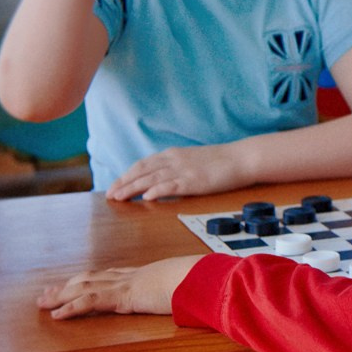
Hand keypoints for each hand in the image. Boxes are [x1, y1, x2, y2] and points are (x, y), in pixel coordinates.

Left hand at [36, 255, 203, 318]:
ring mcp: (126, 285)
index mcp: (144, 275)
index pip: (109, 276)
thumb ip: (183, 294)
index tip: (75, 283)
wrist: (203, 277)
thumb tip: (192, 299)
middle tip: (47, 293)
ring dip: (61, 295)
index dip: (89, 280)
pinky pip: (92, 302)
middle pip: (91, 279)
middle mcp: (130, 276)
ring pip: (85, 288)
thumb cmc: (201, 282)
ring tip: (42, 302)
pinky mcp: (124, 296)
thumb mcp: (189, 289)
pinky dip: (71, 308)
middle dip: (67, 286)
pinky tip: (57, 315)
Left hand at [106, 143, 250, 200]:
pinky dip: (157, 191)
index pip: (143, 164)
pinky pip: (172, 185)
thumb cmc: (221, 161)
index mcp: (173, 154)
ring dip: (133, 188)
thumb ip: (177, 167)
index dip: (127, 175)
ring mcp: (184, 170)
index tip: (115, 185)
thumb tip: (163, 178)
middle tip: (109, 195)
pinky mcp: (194, 181)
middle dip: (124, 183)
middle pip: (142, 171)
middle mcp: (174, 160)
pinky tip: (147, 197)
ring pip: (152, 178)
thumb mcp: (193, 160)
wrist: (241, 158)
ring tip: (119, 197)